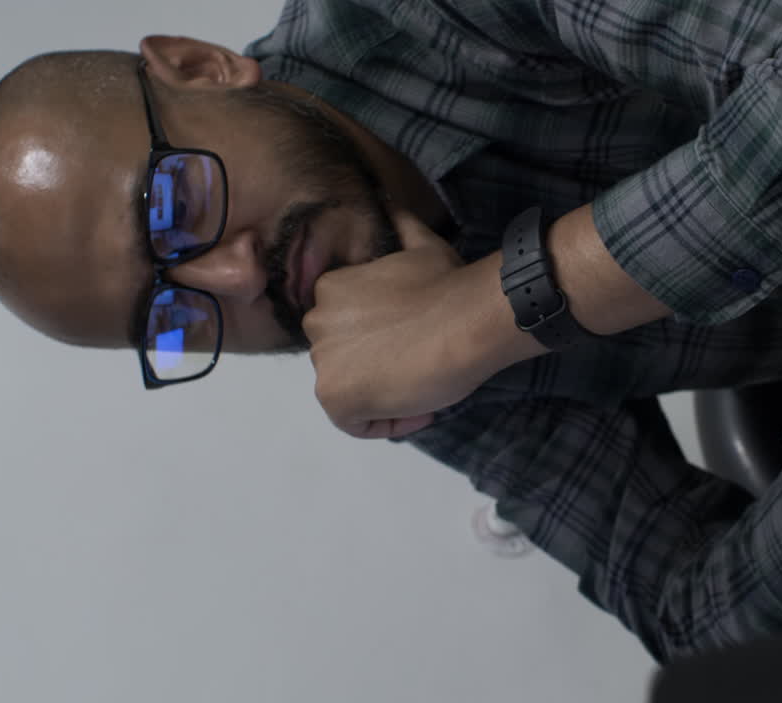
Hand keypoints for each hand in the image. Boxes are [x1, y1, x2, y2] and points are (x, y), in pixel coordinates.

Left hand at [303, 207, 488, 438]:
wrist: (466, 319)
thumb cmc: (448, 284)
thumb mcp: (421, 245)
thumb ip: (400, 227)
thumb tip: (389, 200)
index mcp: (329, 290)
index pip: (347, 328)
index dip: (384, 339)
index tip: (418, 340)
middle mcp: (315, 324)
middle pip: (346, 359)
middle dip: (381, 366)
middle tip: (424, 365)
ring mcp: (322, 361)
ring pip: (351, 391)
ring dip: (386, 394)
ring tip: (426, 386)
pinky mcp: (336, 396)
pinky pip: (356, 423)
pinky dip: (387, 423)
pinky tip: (420, 408)